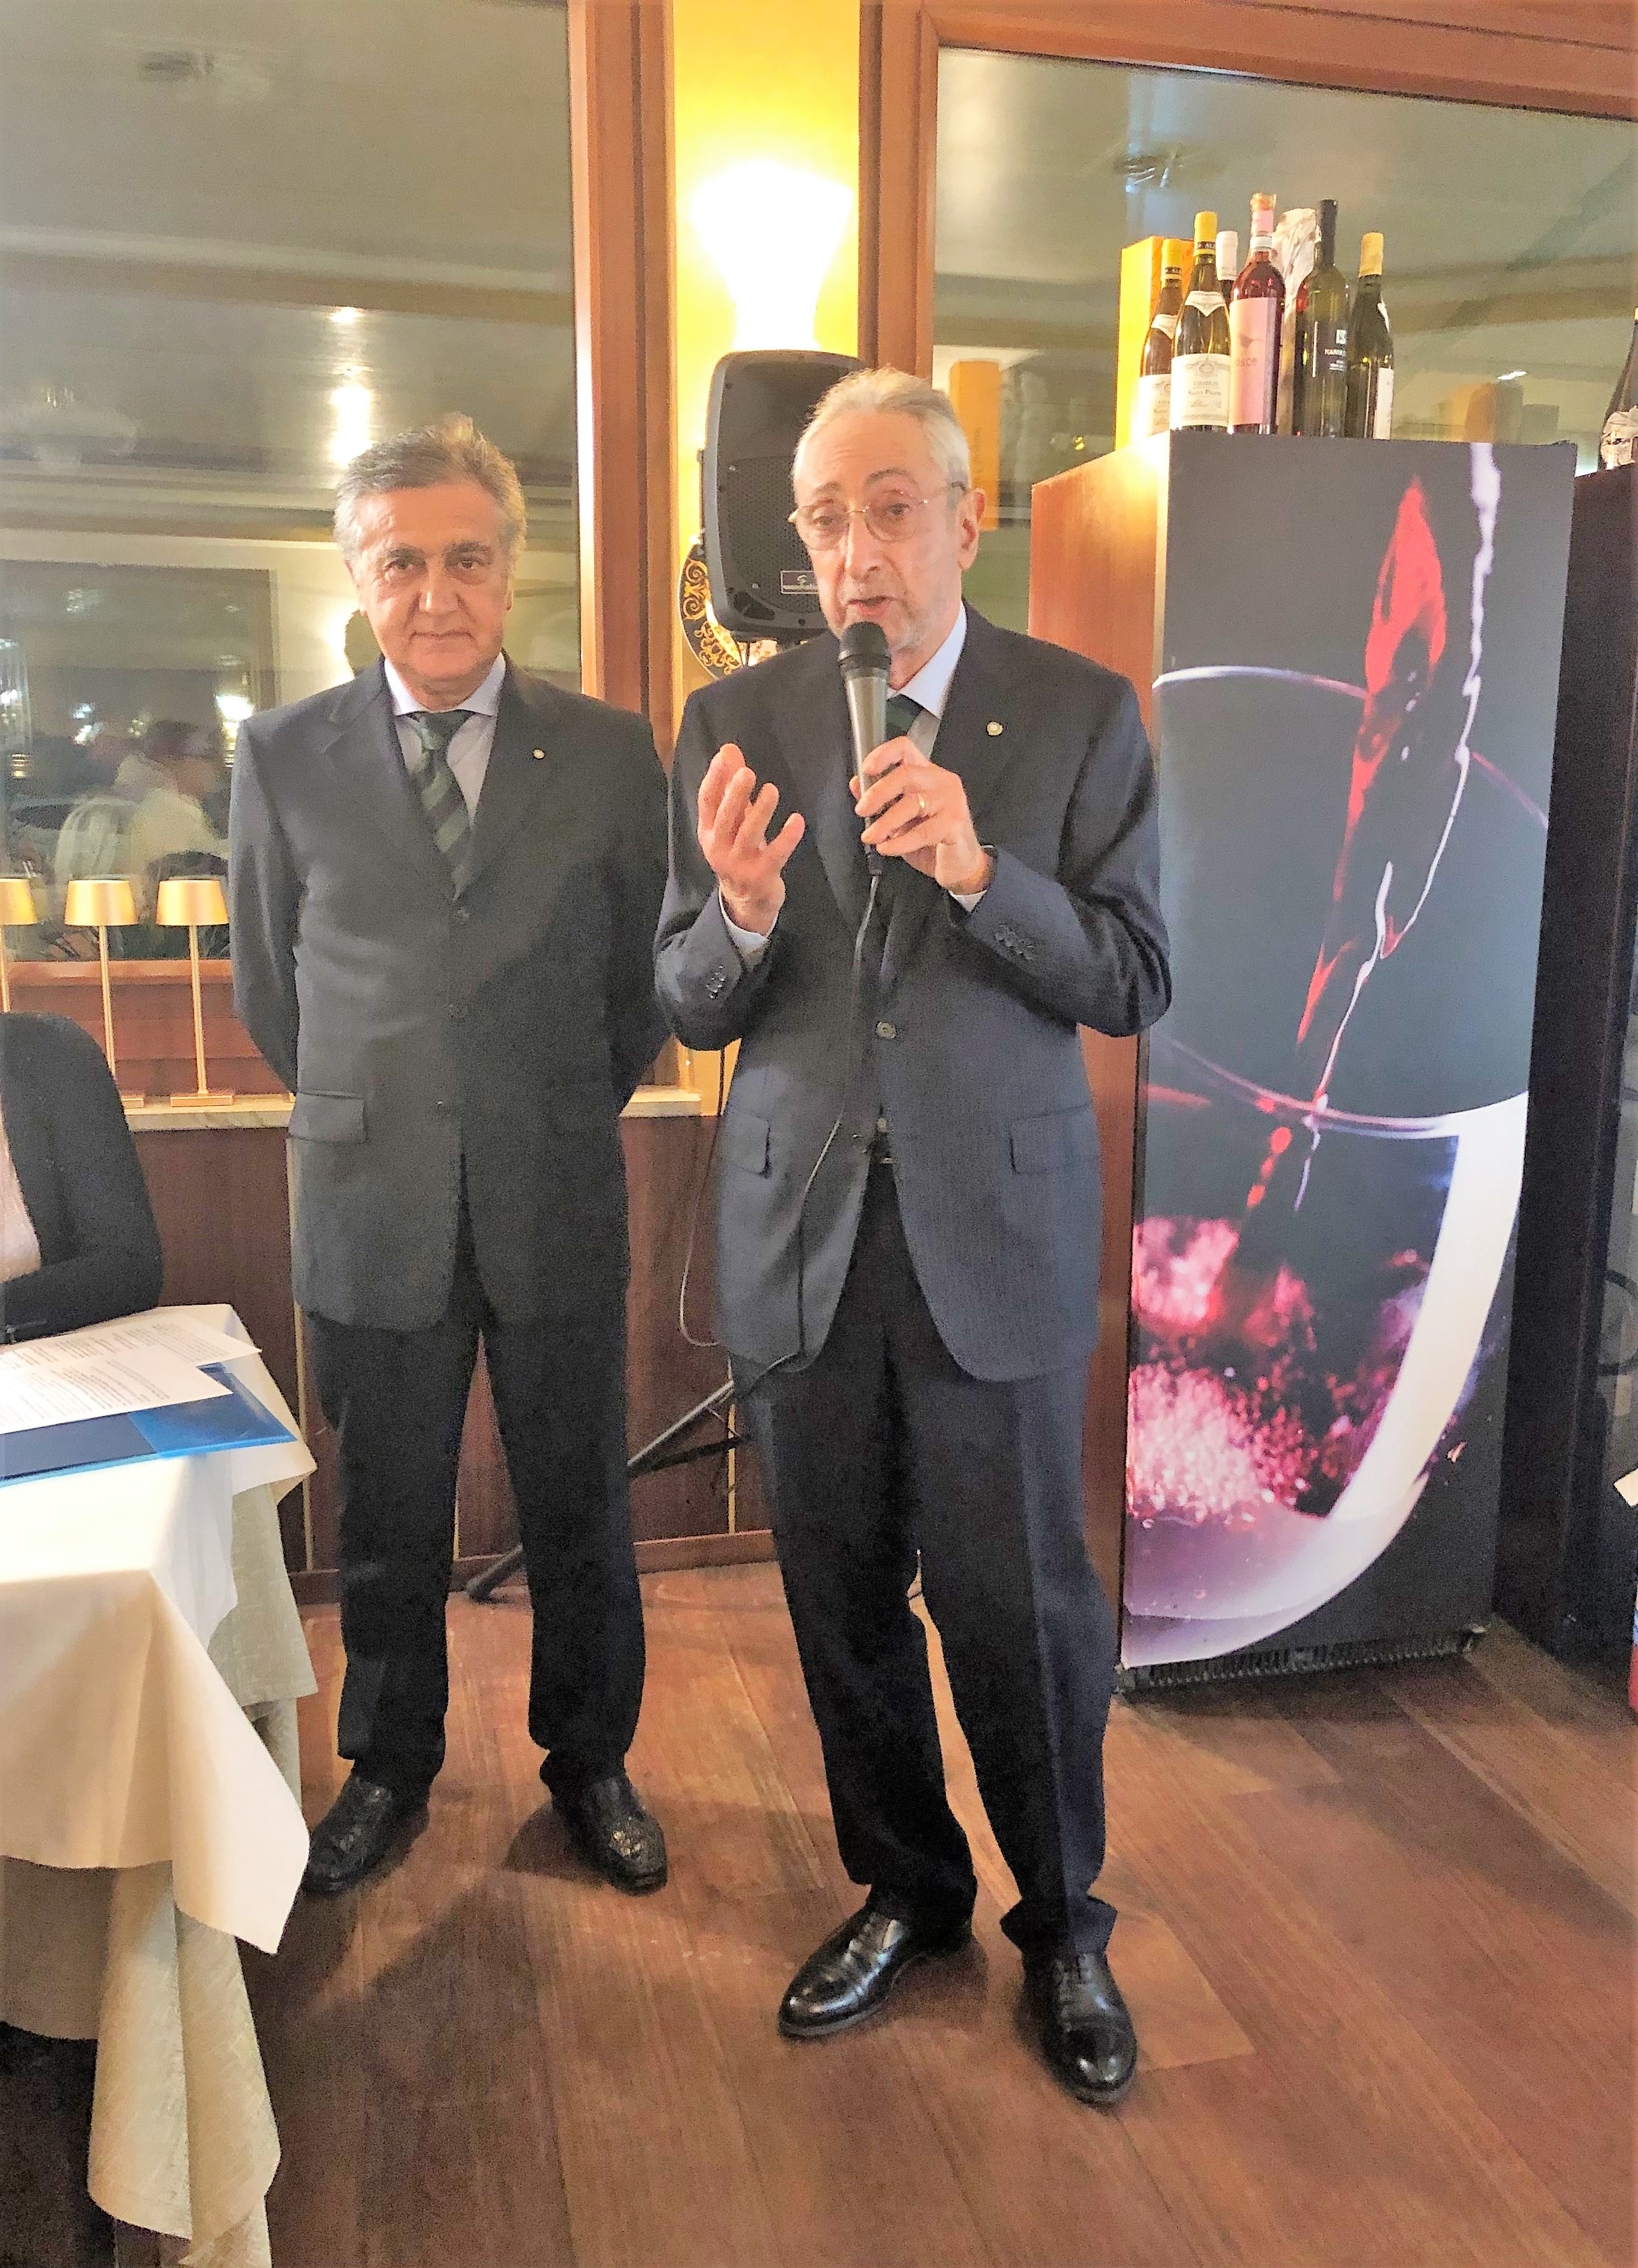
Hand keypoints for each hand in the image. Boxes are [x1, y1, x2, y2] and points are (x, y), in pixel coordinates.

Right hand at [698, 742, 804, 934]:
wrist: (746, 901)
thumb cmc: (739, 852)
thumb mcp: (732, 821)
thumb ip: (731, 786)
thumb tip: (728, 750)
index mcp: (708, 832)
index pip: (707, 802)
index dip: (715, 778)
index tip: (724, 756)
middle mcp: (719, 848)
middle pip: (725, 819)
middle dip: (735, 795)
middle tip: (747, 773)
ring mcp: (739, 864)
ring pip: (748, 835)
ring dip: (760, 812)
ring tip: (771, 790)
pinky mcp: (762, 876)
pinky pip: (775, 854)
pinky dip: (787, 838)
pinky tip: (797, 820)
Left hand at [853, 738, 993, 895]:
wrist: (959, 865)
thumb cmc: (931, 839)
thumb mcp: (899, 819)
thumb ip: (881, 800)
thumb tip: (856, 784)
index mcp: (925, 773)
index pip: (905, 749)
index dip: (883, 754)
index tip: (866, 769)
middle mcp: (940, 780)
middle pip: (906, 774)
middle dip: (878, 793)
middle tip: (862, 810)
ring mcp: (951, 800)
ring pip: (912, 803)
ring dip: (886, 822)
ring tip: (871, 836)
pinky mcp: (955, 823)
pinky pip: (923, 832)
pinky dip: (900, 842)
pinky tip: (887, 848)